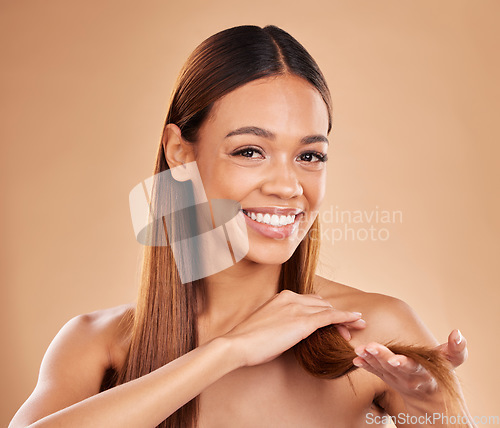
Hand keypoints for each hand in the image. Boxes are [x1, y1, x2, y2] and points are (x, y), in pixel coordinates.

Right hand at [222, 290, 364, 367]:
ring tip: (356, 328)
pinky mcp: (303, 321)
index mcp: (282, 297)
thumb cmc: (249, 341)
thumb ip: (283, 323)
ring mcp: (297, 308)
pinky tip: (357, 320)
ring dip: (344, 319)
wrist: (238, 344)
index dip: (323, 311)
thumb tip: (292, 332)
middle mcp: (291, 298)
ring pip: (328, 310)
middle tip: (346, 331)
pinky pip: (331, 317)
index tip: (331, 323)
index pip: (310, 301)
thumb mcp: (268, 326)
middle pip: (321, 304)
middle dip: (336, 316)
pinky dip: (346, 317)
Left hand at [351, 329, 467, 398]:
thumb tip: (457, 333)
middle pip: (394, 368)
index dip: (404, 363)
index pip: (414, 368)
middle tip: (369, 347)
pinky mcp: (387, 379)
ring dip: (370, 359)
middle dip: (381, 357)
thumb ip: (457, 349)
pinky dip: (366, 366)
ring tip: (360, 349)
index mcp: (424, 373)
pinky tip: (357, 359)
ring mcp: (396, 380)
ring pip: (382, 370)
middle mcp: (409, 378)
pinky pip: (376, 373)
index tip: (394, 359)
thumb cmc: (441, 374)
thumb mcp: (452, 362)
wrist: (431, 398)